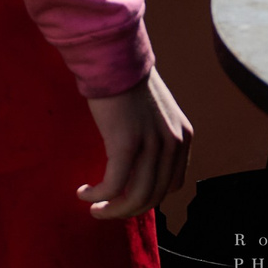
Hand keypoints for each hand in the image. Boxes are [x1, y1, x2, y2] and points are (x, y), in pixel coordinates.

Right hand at [79, 68, 191, 220]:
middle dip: (126, 210)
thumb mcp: (154, 114)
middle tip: (104, 210)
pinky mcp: (127, 144)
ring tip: (94, 208)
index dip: (147, 198)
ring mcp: (152, 144)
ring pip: (135, 198)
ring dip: (112, 210)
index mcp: (183, 136)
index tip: (125, 198)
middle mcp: (173, 142)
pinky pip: (112, 185)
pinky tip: (84, 192)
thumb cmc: (127, 83)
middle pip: (153, 197)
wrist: (114, 58)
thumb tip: (138, 171)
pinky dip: (98, 195)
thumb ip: (155, 140)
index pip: (172, 185)